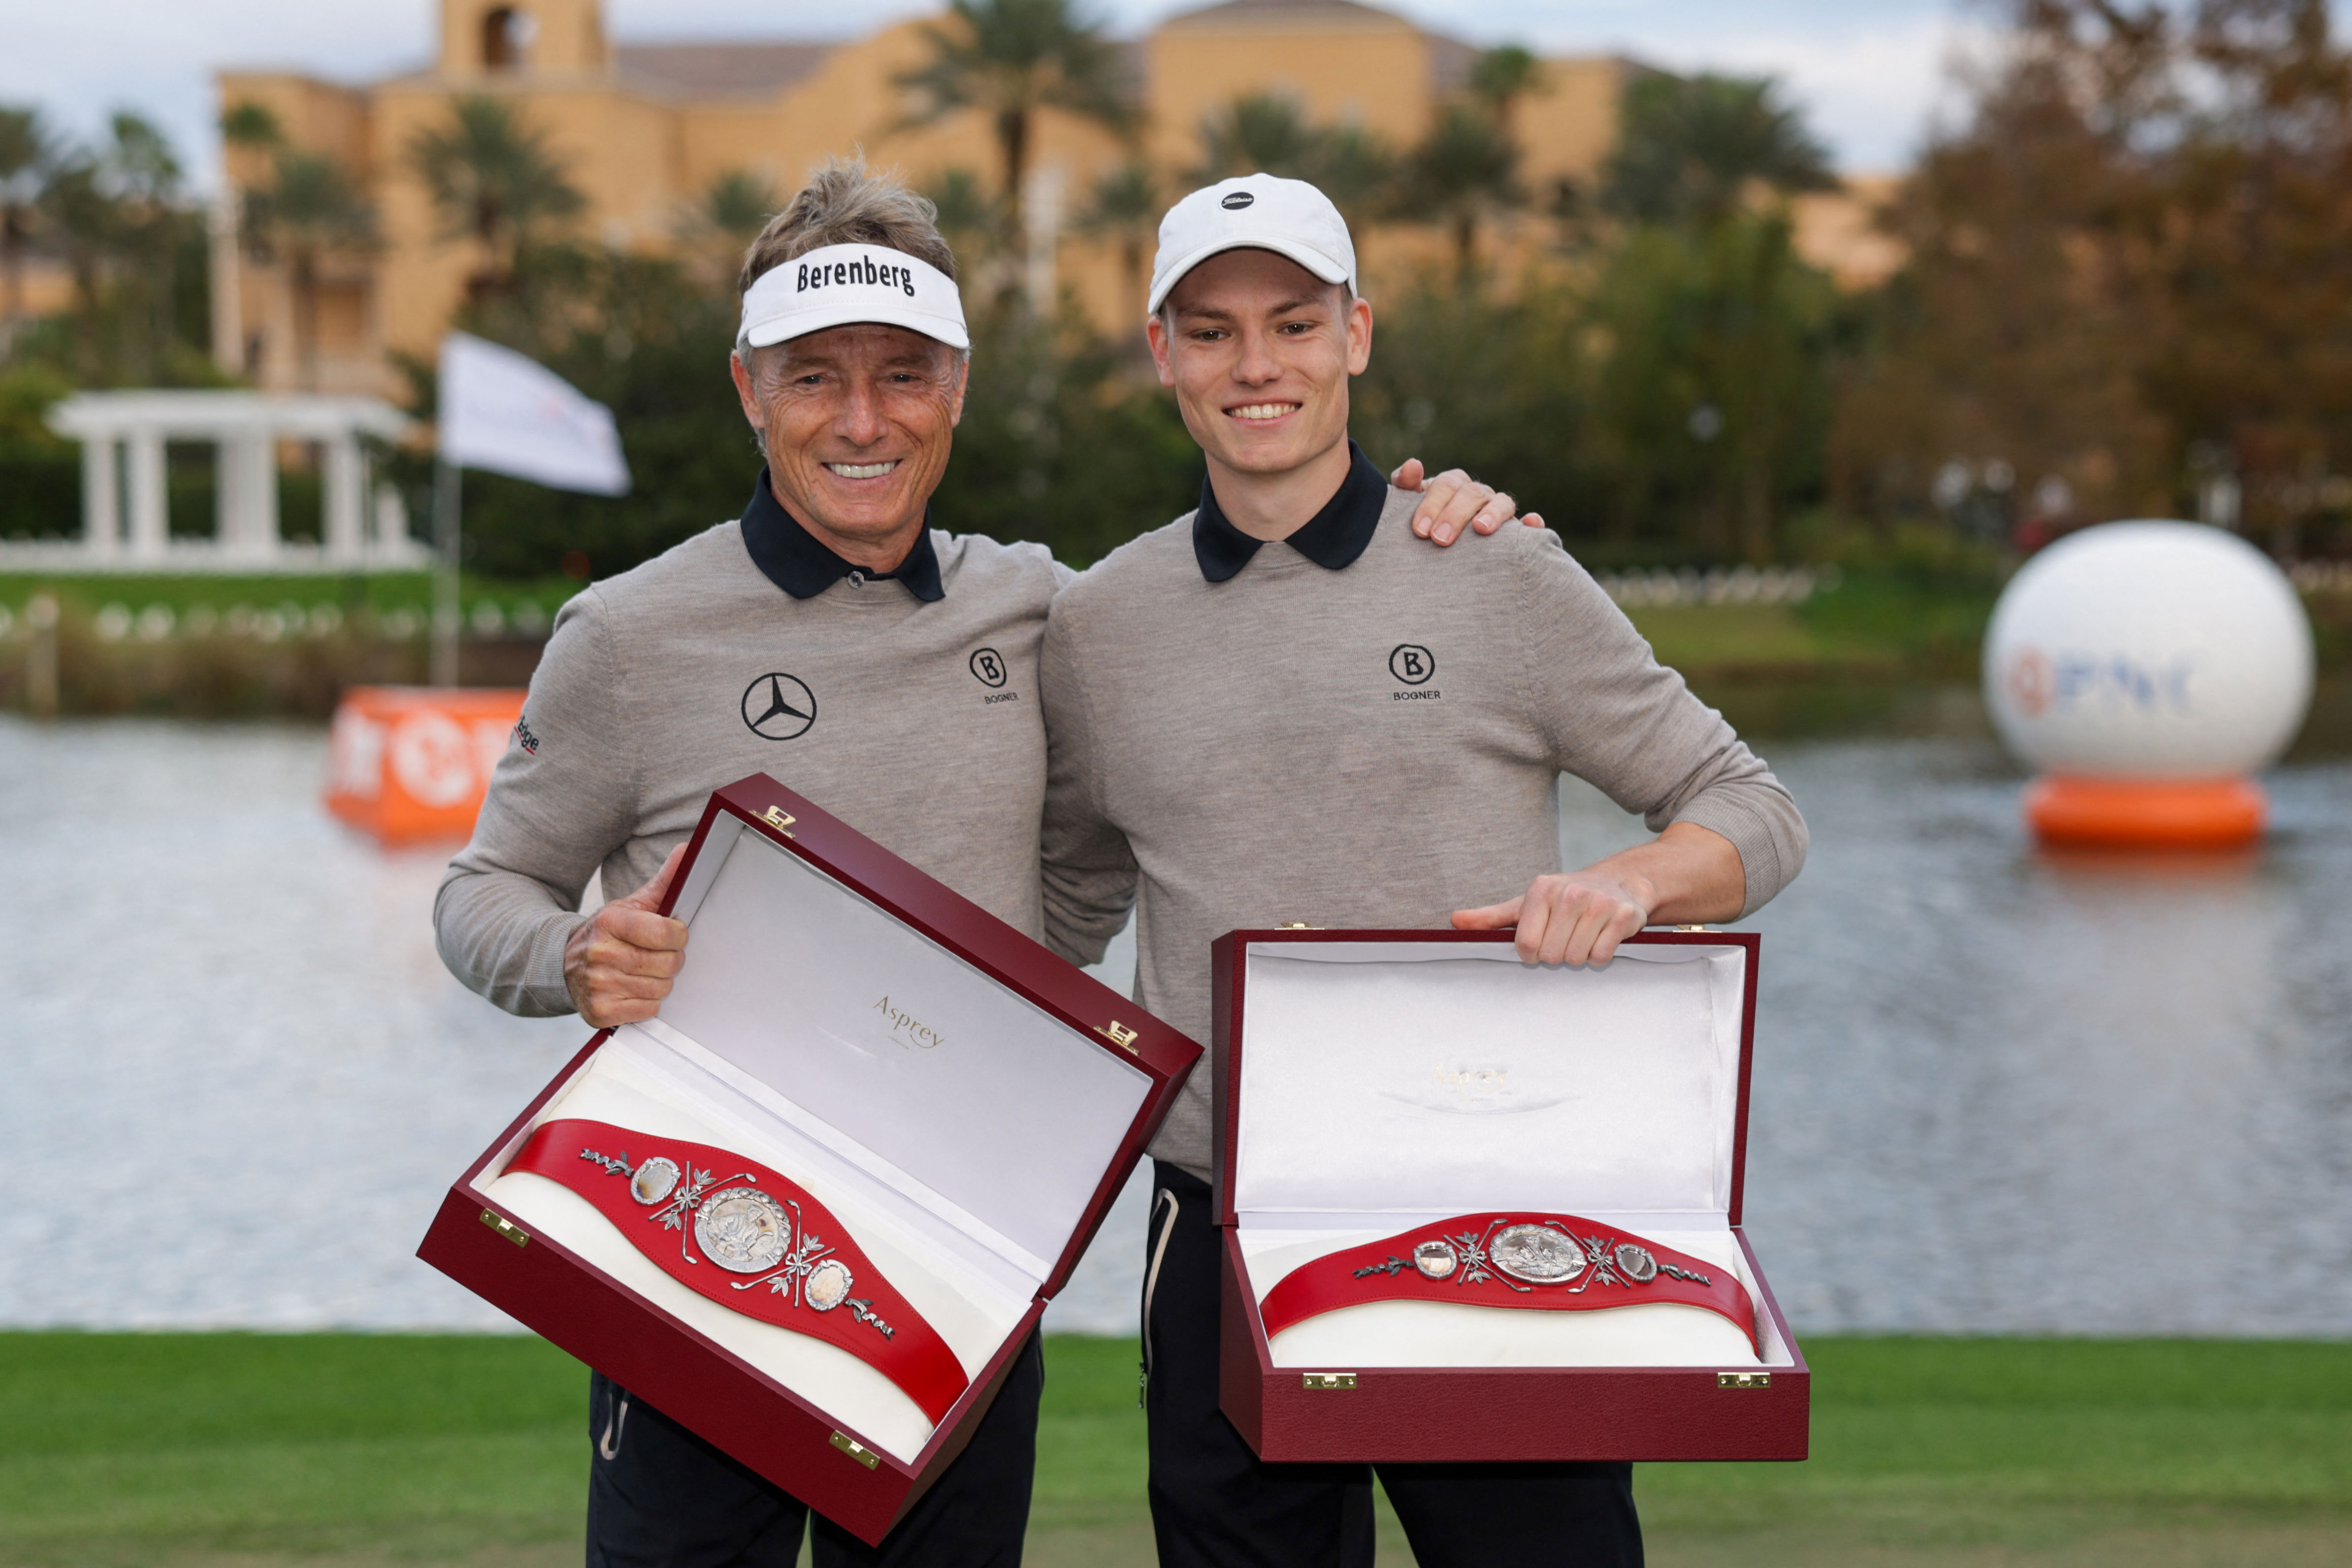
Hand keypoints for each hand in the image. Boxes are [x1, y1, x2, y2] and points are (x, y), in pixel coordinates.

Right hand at [564, 844, 689, 1026]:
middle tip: (657, 954)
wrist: (564, 963)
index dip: (678, 935)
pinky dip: (647, 1002)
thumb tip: (688, 851)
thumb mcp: (631, 905)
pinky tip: (633, 989)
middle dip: (671, 959)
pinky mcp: (599, 1011)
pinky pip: (648, 1010)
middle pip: (668, 964)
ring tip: (643, 971)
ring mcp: (598, 984)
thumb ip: (664, 882)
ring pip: (660, 989)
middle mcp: (601, 953)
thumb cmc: (607, 934)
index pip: (666, 933)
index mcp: (611, 922)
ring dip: (659, 981)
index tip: (672, 933)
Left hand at [1390, 457, 1547, 543]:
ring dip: (1493, 513)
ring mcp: (1499, 512)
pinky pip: (1530, 526)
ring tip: (1481, 529)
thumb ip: (1405, 487)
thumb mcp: (1407, 508)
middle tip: (1439, 539)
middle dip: (1455, 514)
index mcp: (1454, 486)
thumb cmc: (1423, 527)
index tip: (1420, 530)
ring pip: (1503, 503)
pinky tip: (1531, 525)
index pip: (1447, 484)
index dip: (1433, 503)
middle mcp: (1479, 496)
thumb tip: (1414, 464)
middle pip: (1473, 494)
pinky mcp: (1516, 534)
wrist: (1439, 554)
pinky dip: (1532, 523)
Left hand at [1451, 867, 1654, 965]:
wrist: (1619, 883)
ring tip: (1583, 935)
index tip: (1538, 944)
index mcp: (1541, 890)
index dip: (1530, 953)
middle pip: (1551, 955)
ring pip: (1576, 957)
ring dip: (1578, 954)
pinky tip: (1601, 937)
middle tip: (1565, 936)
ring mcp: (1598, 904)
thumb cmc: (1565, 899)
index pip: (1526, 944)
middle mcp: (1569, 894)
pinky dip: (1599, 955)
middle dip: (1556, 954)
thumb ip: (1492, 917)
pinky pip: (1601, 956)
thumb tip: (1455, 921)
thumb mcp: (1526, 904)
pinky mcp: (1623, 916)